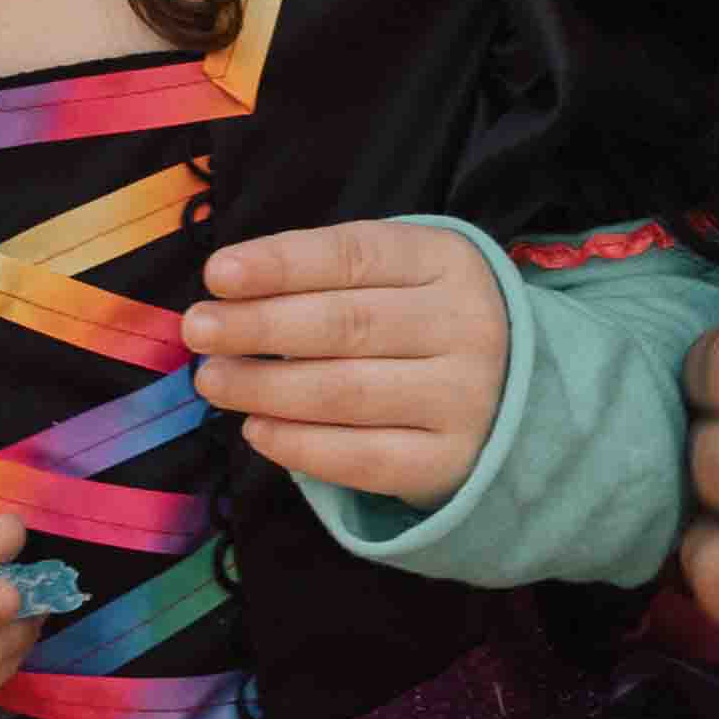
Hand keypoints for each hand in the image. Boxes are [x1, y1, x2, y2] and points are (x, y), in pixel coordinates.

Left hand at [186, 221, 511, 505]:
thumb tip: (230, 295)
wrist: (520, 397)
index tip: (216, 274)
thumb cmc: (429, 323)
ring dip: (265, 386)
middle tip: (197, 330)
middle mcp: (465, 325)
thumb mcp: (404, 276)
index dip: (281, 263)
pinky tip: (256, 430)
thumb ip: (331, 278)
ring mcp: (463, 397)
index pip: (354, 255)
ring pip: (345, 392)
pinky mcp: (448, 463)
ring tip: (212, 380)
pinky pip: (360, 458)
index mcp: (447, 262)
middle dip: (258, 325)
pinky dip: (299, 444)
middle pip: (345, 324)